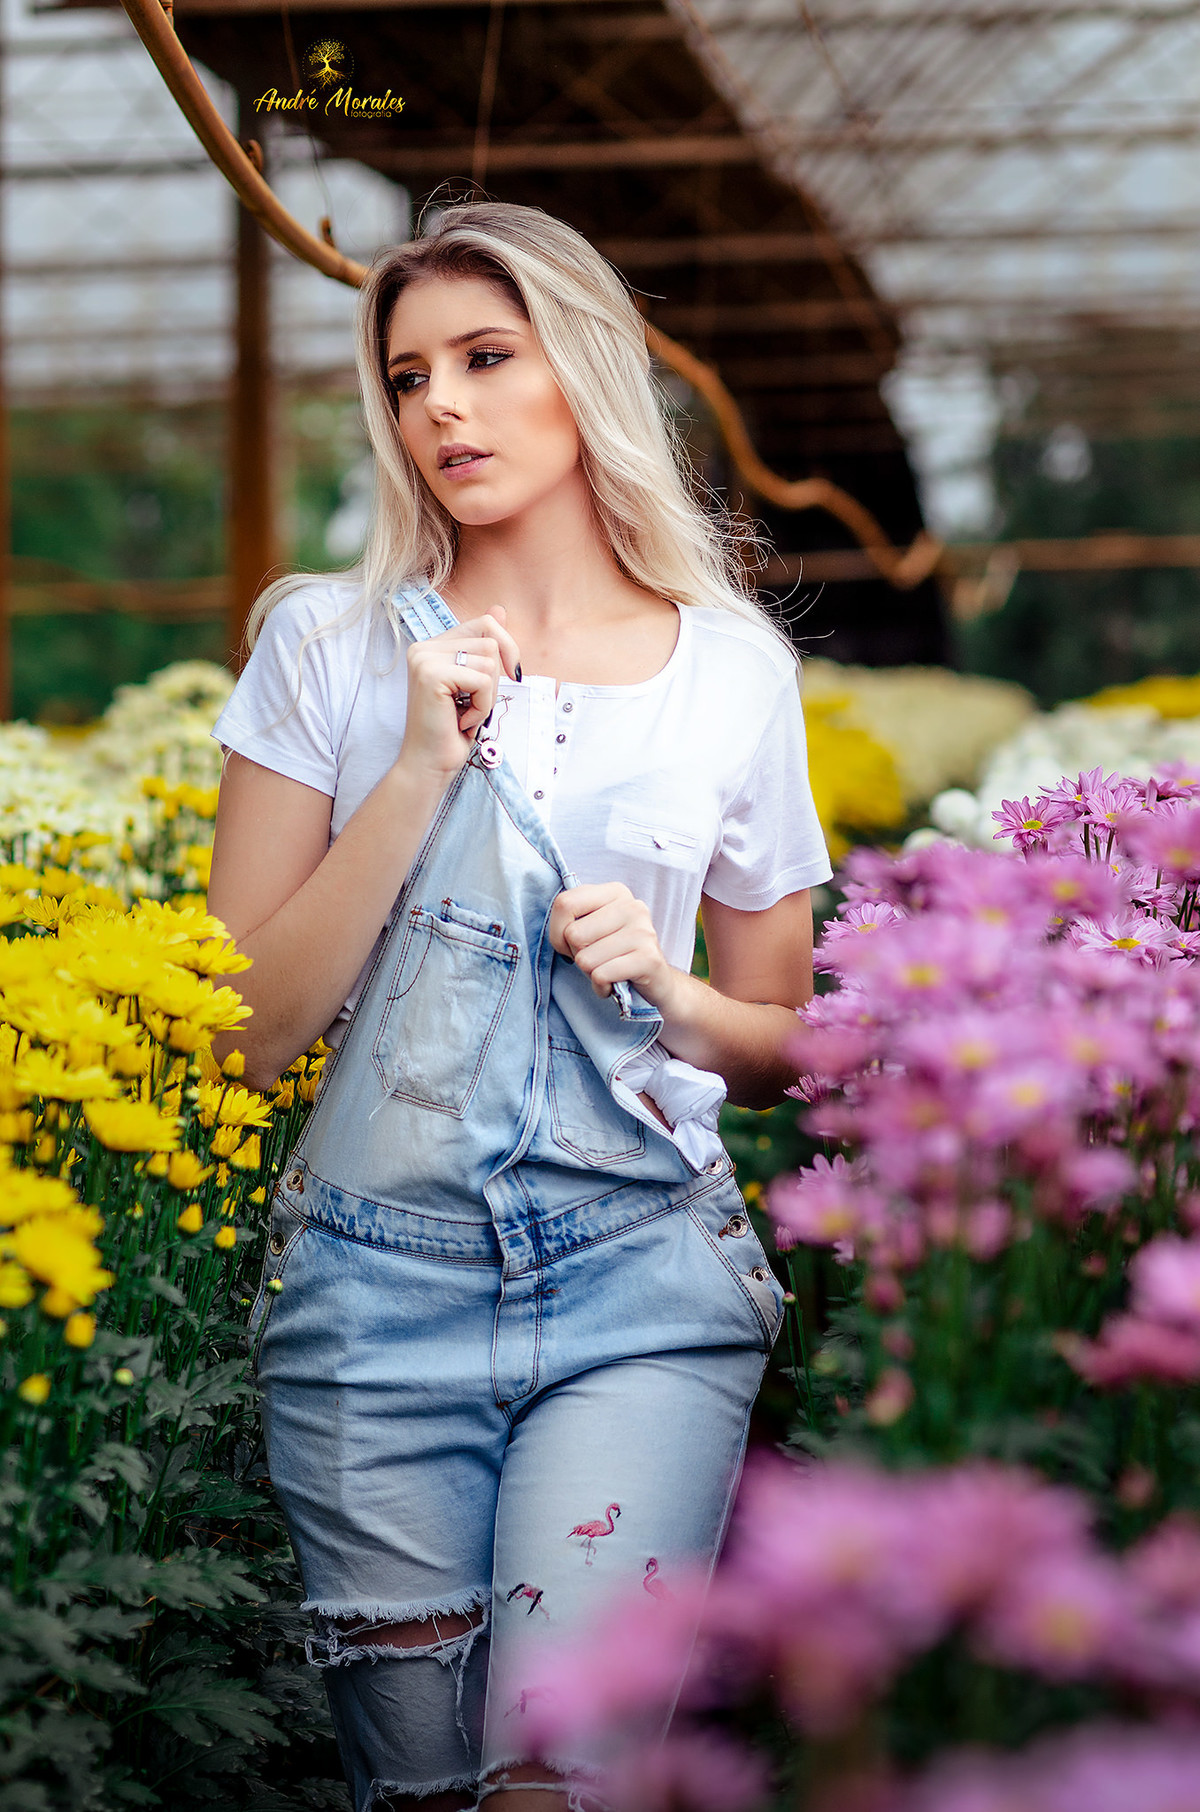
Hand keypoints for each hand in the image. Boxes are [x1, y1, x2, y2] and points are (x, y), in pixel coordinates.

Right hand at [396, 606, 521, 782]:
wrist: (429, 764)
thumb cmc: (452, 730)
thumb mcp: (474, 683)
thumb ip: (483, 646)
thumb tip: (498, 609)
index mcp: (432, 645)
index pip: (485, 623)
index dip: (506, 648)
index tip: (510, 676)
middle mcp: (423, 646)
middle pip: (491, 640)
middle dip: (495, 680)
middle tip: (474, 705)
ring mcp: (424, 659)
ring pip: (490, 662)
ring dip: (488, 697)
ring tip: (466, 714)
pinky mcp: (431, 675)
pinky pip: (483, 680)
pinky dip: (482, 707)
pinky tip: (462, 721)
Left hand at [548, 883, 677, 1006]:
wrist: (656, 980)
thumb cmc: (614, 954)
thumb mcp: (592, 928)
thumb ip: (572, 919)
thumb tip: (562, 934)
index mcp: (615, 892)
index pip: (564, 903)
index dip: (557, 931)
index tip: (573, 943)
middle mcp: (632, 906)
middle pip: (573, 934)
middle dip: (576, 955)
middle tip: (597, 958)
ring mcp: (643, 932)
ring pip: (585, 959)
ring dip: (590, 973)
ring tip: (608, 969)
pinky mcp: (649, 959)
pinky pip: (601, 976)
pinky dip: (601, 987)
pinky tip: (615, 983)